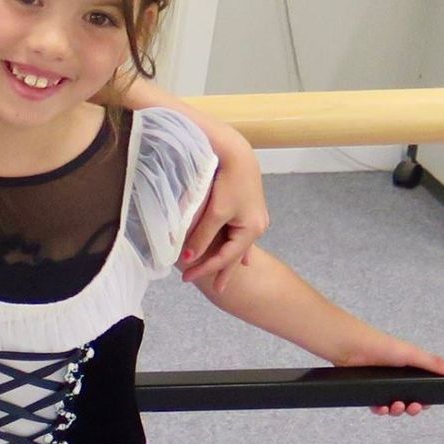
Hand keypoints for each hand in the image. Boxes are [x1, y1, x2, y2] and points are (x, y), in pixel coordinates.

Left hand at [182, 139, 267, 287]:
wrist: (239, 153)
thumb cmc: (229, 182)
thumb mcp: (214, 213)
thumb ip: (201, 237)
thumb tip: (188, 258)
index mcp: (252, 230)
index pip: (225, 258)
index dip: (205, 269)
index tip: (186, 278)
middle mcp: (257, 226)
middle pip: (235, 255)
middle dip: (223, 270)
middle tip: (216, 290)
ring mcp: (255, 217)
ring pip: (236, 245)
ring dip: (226, 258)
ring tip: (222, 275)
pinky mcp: (249, 209)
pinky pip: (238, 234)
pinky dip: (233, 245)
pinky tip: (241, 256)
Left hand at [338, 337, 443, 416]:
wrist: (352, 347)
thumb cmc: (381, 345)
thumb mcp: (411, 354)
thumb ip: (432, 363)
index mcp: (409, 370)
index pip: (422, 389)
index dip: (425, 399)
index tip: (426, 404)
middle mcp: (396, 378)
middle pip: (408, 400)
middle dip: (412, 408)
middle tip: (412, 407)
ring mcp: (381, 385)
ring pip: (392, 405)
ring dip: (396, 410)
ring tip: (395, 406)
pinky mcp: (366, 390)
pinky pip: (375, 405)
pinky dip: (379, 410)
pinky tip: (381, 409)